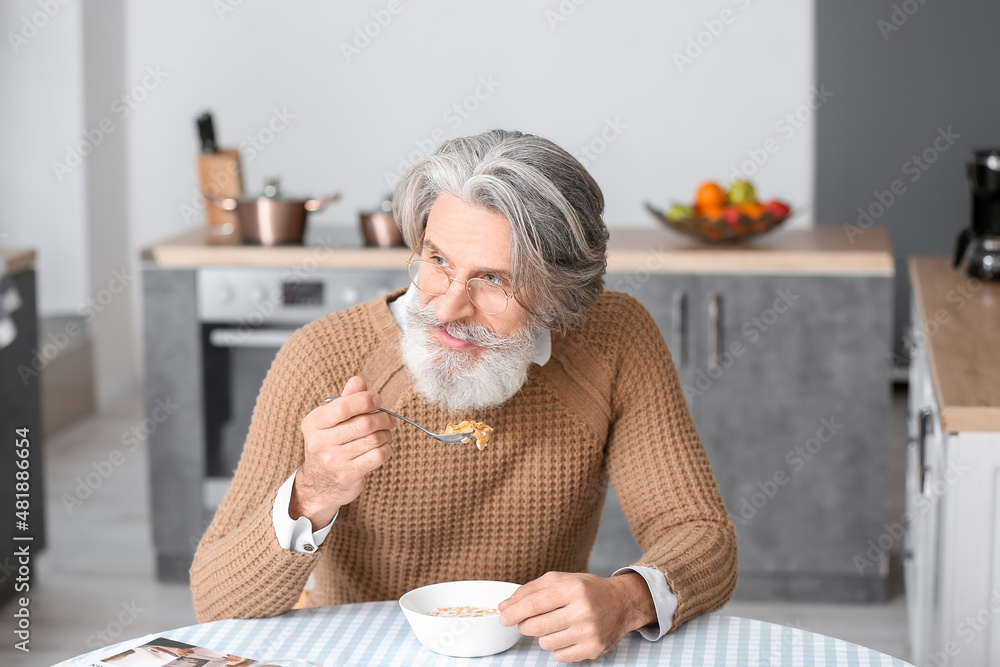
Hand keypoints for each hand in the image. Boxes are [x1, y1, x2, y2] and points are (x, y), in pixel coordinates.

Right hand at [290, 376, 396, 529]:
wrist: (319, 485)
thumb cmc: (329, 444)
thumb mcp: (330, 420)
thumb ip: (345, 399)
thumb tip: (359, 380)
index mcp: (313, 423)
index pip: (343, 406)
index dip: (365, 400)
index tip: (377, 400)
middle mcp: (320, 442)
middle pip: (364, 423)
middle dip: (382, 418)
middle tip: (388, 419)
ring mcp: (333, 461)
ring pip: (374, 439)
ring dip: (386, 434)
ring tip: (385, 434)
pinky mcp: (348, 475)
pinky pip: (378, 455)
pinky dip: (387, 448)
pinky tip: (383, 447)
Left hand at [497, 571, 655, 662]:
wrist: (622, 602)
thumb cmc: (587, 589)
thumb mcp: (560, 580)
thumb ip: (530, 590)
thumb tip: (504, 607)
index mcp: (573, 588)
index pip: (534, 604)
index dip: (514, 612)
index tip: (503, 617)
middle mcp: (583, 610)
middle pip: (536, 626)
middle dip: (525, 625)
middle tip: (527, 621)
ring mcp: (589, 631)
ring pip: (546, 643)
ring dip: (543, 636)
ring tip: (554, 625)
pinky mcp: (593, 649)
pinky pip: (559, 656)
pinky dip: (557, 647)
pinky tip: (567, 635)